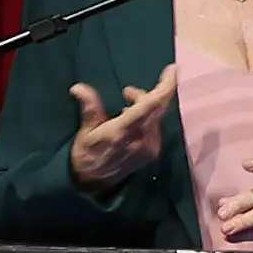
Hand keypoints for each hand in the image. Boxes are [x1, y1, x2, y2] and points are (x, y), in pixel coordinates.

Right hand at [66, 64, 179, 187]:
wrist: (93, 183)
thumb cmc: (86, 154)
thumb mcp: (85, 131)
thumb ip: (89, 108)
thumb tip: (79, 87)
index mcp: (124, 131)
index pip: (151, 104)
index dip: (165, 86)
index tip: (173, 69)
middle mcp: (143, 140)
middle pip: (157, 108)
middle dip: (145, 94)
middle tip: (126, 92)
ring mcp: (150, 148)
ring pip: (156, 117)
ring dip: (144, 106)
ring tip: (124, 107)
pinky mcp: (152, 152)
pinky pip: (155, 127)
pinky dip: (146, 118)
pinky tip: (131, 121)